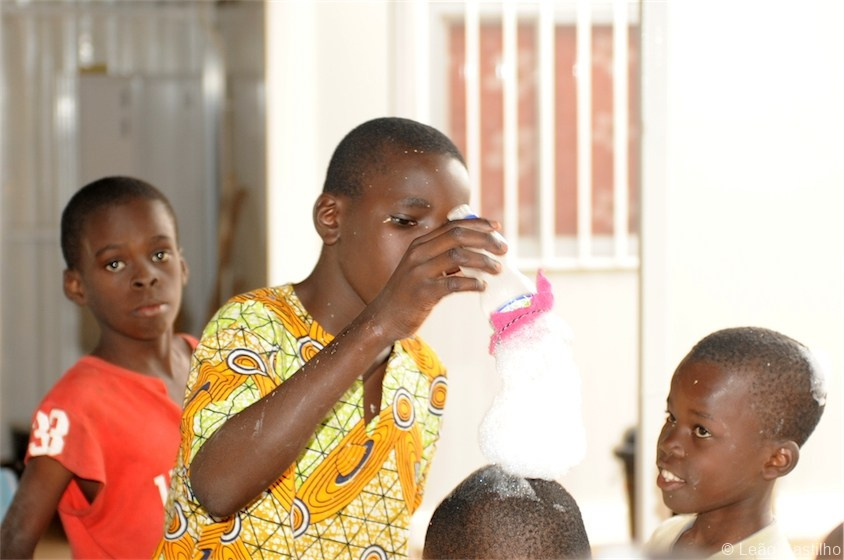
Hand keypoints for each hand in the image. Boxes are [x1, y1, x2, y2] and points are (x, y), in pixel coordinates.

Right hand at [365, 217, 506, 340]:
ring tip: (497, 269)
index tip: (497, 227)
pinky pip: (453, 283)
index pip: (453, 225)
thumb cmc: (408, 293)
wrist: (383, 318)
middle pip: (458, 236)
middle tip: (503, 249)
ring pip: (458, 256)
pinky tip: (482, 286)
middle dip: (485, 240)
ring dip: (482, 261)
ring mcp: (419, 272)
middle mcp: (419, 253)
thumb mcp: (420, 267)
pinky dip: (471, 283)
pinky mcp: (423, 293)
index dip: (478, 223)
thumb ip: (441, 256)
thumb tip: (474, 250)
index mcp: (420, 244)